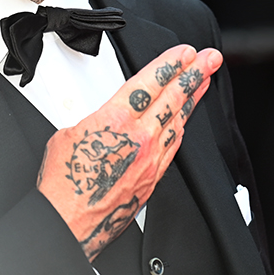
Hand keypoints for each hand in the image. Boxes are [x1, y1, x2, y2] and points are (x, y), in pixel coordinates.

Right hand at [37, 44, 222, 260]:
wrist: (69, 222)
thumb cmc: (63, 182)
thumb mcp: (67, 133)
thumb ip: (91, 118)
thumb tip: (99, 117)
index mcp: (115, 121)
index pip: (150, 83)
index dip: (170, 63)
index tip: (185, 52)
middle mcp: (138, 139)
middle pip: (172, 98)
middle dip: (193, 74)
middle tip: (210, 58)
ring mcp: (149, 160)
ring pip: (178, 121)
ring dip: (193, 98)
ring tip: (204, 81)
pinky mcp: (152, 178)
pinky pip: (173, 146)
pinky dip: (181, 127)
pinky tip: (185, 120)